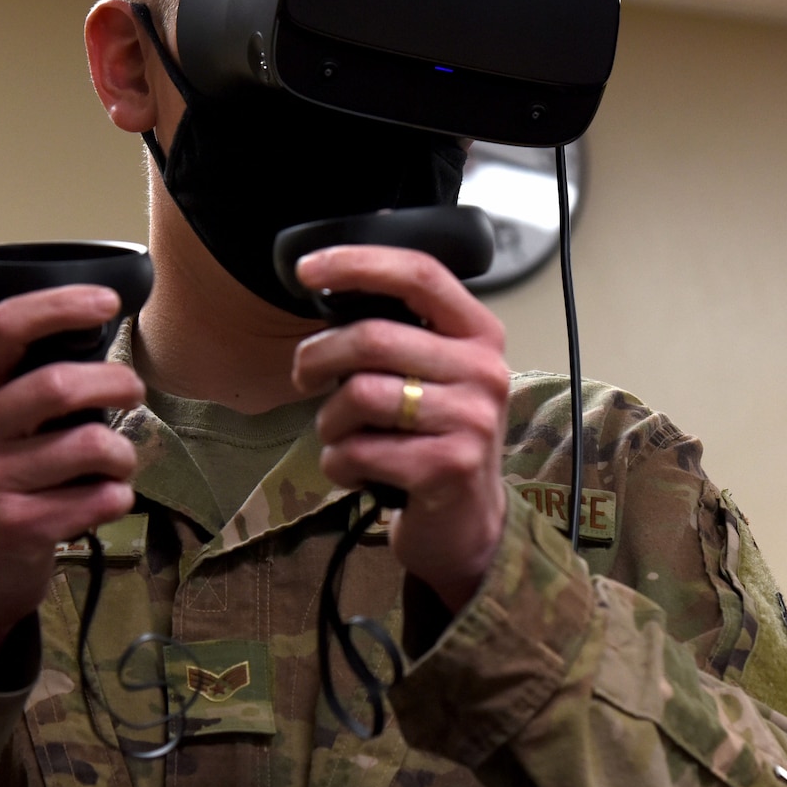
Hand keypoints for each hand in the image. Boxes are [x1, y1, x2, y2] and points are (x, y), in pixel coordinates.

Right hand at [0, 285, 143, 683]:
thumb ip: (28, 385)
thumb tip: (100, 339)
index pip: (4, 327)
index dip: (60, 305)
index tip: (107, 301)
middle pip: (58, 385)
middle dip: (116, 383)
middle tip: (134, 393)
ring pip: (90, 445)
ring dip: (123, 453)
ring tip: (116, 463)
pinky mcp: (17, 527)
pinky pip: (98, 498)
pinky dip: (118, 497)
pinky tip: (103, 501)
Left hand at [292, 246, 510, 611]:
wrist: (467, 522)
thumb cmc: (433, 438)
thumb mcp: (433, 376)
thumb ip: (398, 335)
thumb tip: (327, 290)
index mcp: (478, 333)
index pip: (419, 275)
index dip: (358, 263)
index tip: (308, 269)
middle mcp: (483, 370)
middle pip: (373, 338)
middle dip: (317, 357)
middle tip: (303, 376)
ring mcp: (471, 420)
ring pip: (359, 395)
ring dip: (328, 421)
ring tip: (339, 436)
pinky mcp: (448, 468)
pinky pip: (358, 451)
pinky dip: (337, 463)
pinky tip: (354, 471)